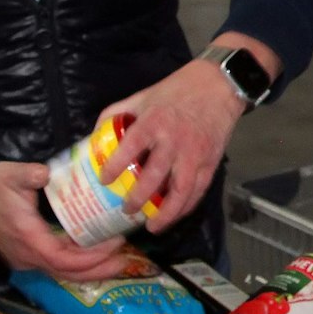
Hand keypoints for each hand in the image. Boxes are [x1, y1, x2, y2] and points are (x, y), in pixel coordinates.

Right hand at [0, 158, 131, 279]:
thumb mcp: (11, 174)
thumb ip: (30, 174)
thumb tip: (47, 173)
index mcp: (26, 238)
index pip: (63, 259)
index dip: (91, 257)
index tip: (115, 243)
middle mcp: (27, 255)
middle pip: (67, 273)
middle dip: (98, 270)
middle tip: (127, 262)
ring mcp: (26, 258)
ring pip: (63, 273)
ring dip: (91, 270)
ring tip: (119, 261)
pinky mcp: (27, 255)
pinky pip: (57, 265)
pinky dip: (79, 263)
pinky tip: (97, 255)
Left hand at [95, 59, 246, 231]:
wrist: (217, 87)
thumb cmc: (176, 91)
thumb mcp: (141, 96)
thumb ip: (117, 115)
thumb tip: (95, 137)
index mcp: (153, 122)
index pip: (131, 147)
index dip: (115, 165)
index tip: (103, 180)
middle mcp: (174, 140)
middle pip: (154, 176)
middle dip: (138, 197)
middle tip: (126, 210)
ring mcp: (194, 153)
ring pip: (180, 190)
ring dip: (166, 212)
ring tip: (152, 226)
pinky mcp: (210, 161)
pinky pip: (198, 190)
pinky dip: (186, 206)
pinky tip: (174, 216)